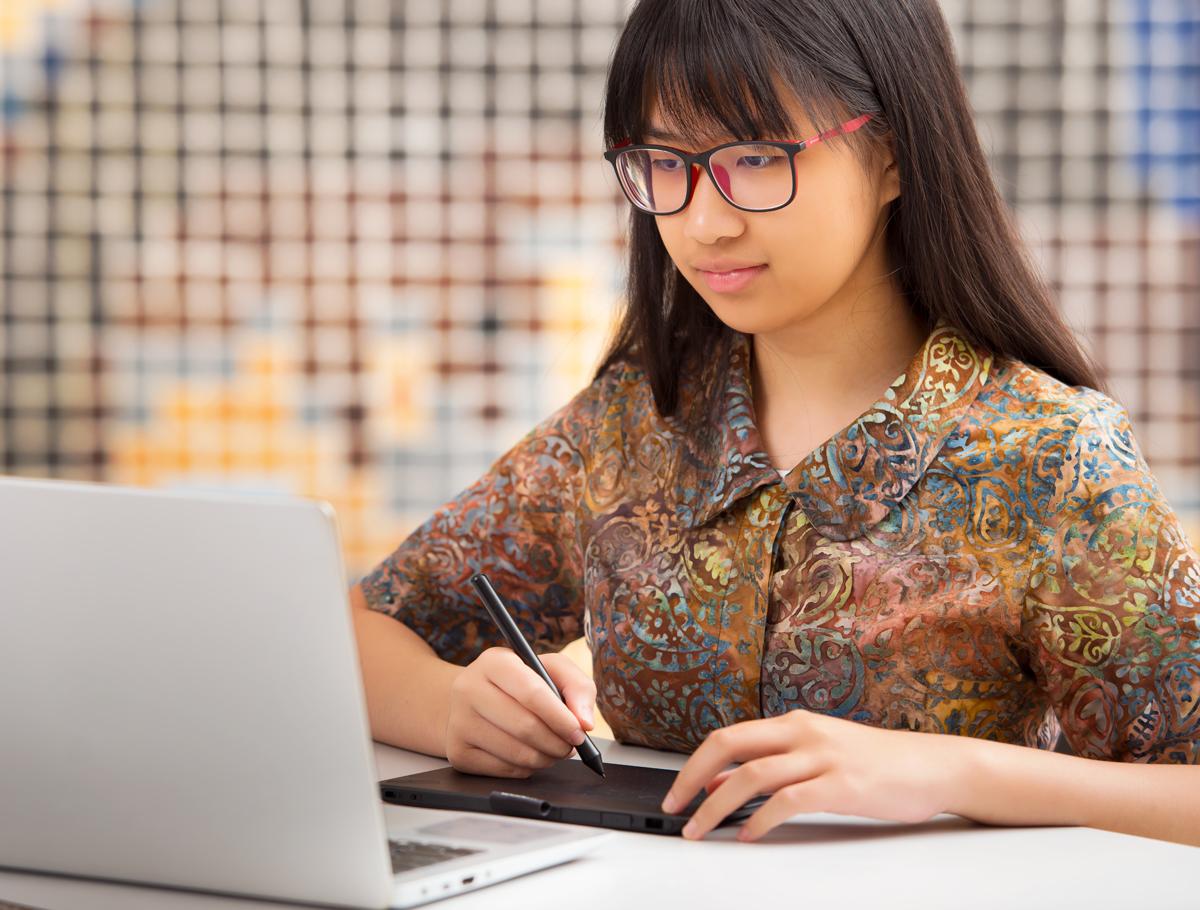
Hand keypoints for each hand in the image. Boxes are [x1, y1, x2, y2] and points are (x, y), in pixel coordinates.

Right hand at [444, 647, 596, 777]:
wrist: (475, 699)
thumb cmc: (521, 684)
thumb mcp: (551, 670)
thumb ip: (577, 687)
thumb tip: (585, 722)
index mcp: (494, 661)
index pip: (531, 693)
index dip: (560, 717)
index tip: (580, 732)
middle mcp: (468, 688)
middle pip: (524, 726)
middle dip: (557, 742)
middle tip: (571, 746)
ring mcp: (458, 722)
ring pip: (515, 753)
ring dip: (545, 758)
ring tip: (554, 750)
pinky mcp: (457, 751)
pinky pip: (503, 770)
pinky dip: (526, 768)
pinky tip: (530, 755)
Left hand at [661, 710, 967, 840]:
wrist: (934, 766)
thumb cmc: (877, 764)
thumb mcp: (818, 755)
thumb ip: (773, 766)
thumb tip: (721, 785)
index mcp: (793, 723)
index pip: (729, 736)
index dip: (695, 764)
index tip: (677, 793)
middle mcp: (803, 732)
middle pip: (729, 745)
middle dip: (692, 778)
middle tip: (673, 808)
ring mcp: (823, 756)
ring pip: (752, 775)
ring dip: (717, 805)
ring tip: (700, 830)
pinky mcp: (842, 784)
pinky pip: (789, 800)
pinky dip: (761, 820)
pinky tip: (749, 836)